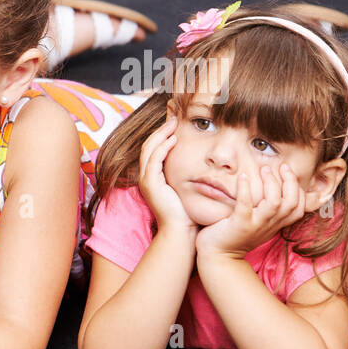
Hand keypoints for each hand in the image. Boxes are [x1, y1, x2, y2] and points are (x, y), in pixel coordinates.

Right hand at [138, 112, 195, 233]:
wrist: (181, 230)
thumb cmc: (187, 212)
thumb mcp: (186, 188)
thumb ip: (187, 174)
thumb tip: (201, 163)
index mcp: (152, 177)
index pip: (153, 150)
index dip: (162, 135)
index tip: (174, 124)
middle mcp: (146, 177)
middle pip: (148, 145)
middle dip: (160, 130)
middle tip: (173, 118)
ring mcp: (146, 180)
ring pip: (149, 149)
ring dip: (161, 134)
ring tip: (173, 124)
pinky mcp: (150, 183)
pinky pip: (154, 159)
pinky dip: (162, 147)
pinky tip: (174, 139)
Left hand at [195, 162, 309, 259]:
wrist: (219, 256)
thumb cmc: (237, 235)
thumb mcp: (259, 224)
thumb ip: (268, 211)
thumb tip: (272, 188)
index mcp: (277, 224)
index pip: (299, 206)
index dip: (298, 188)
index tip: (288, 172)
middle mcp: (270, 225)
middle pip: (291, 202)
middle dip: (289, 181)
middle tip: (280, 166)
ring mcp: (256, 225)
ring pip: (274, 203)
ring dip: (271, 183)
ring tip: (264, 169)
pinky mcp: (240, 225)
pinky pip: (245, 205)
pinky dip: (245, 190)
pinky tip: (242, 177)